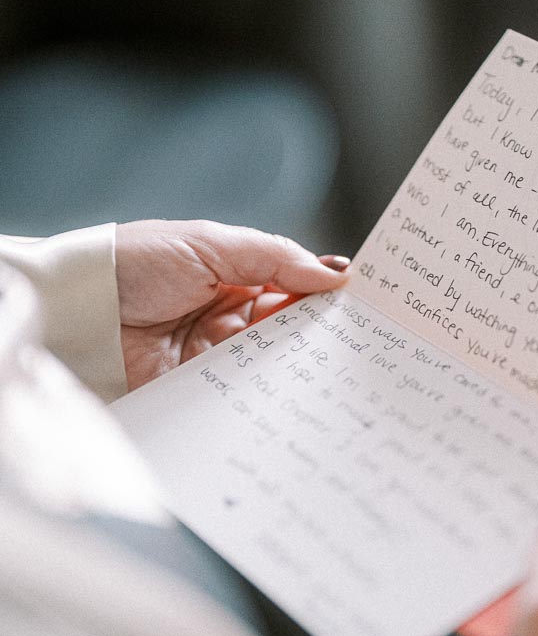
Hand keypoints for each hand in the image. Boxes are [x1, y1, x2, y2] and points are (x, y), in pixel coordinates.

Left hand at [115, 219, 349, 389]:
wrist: (77, 311)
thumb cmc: (133, 265)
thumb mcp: (210, 244)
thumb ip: (274, 256)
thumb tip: (333, 273)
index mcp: (231, 274)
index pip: (290, 282)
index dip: (323, 288)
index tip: (361, 296)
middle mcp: (227, 314)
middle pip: (288, 324)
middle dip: (320, 327)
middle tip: (357, 331)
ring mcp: (215, 354)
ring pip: (273, 359)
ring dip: (299, 358)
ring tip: (332, 356)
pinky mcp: (202, 389)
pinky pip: (245, 391)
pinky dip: (270, 389)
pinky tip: (296, 384)